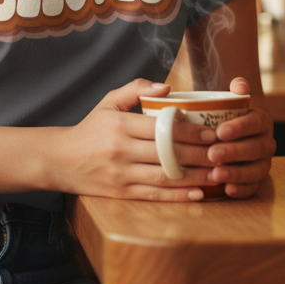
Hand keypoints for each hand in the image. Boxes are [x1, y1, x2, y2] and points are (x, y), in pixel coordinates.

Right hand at [54, 79, 223, 200]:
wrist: (61, 160)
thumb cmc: (91, 128)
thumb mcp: (108, 101)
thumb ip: (136, 89)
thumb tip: (167, 87)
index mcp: (120, 125)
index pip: (161, 128)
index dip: (189, 131)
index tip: (211, 132)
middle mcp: (121, 151)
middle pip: (168, 153)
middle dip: (199, 154)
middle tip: (223, 152)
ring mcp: (121, 174)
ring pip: (165, 177)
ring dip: (195, 176)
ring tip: (218, 173)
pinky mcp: (121, 193)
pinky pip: (155, 195)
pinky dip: (178, 195)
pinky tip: (198, 192)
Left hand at [203, 76, 275, 198]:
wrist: (230, 132)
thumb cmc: (226, 114)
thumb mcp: (230, 99)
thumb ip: (236, 88)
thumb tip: (240, 85)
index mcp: (261, 121)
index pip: (255, 123)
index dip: (239, 128)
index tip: (219, 131)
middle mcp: (266, 142)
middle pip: (255, 148)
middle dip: (234, 152)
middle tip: (212, 154)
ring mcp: (263, 163)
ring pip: (255, 170)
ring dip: (236, 173)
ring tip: (215, 174)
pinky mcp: (255, 179)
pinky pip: (253, 187)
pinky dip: (241, 190)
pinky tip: (227, 189)